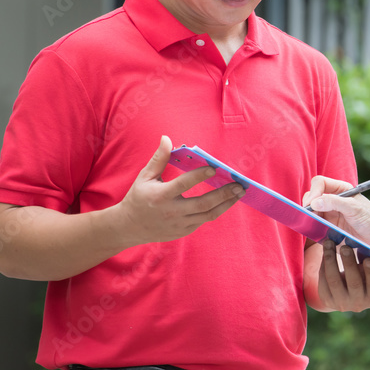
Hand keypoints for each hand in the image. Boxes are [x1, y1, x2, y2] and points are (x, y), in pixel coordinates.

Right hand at [114, 136, 244, 246]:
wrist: (130, 227)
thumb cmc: (138, 197)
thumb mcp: (145, 177)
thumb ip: (159, 159)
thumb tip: (166, 138)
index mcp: (161, 196)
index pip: (184, 184)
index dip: (199, 176)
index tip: (214, 167)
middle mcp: (172, 212)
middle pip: (203, 204)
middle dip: (223, 194)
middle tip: (238, 185)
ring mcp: (179, 224)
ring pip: (208, 215)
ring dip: (226, 204)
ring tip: (239, 193)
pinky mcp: (184, 231)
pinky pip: (204, 220)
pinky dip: (216, 210)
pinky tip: (226, 201)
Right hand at [303, 175, 369, 266]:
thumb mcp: (355, 208)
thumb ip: (335, 203)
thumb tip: (314, 203)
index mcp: (341, 189)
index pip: (320, 183)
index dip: (314, 192)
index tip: (312, 204)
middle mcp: (333, 200)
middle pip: (312, 196)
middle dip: (308, 205)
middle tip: (309, 216)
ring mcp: (329, 214)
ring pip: (310, 211)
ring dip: (307, 216)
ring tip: (309, 223)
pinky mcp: (327, 228)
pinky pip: (313, 225)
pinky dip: (310, 226)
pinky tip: (312, 230)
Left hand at [314, 240, 369, 312]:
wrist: (351, 296)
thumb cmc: (369, 279)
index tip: (368, 259)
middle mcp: (358, 303)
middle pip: (353, 283)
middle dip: (349, 263)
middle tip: (345, 247)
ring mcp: (341, 303)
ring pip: (334, 281)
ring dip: (331, 260)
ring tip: (329, 243)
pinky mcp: (327, 299)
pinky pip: (323, 281)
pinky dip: (324, 264)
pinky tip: (325, 250)